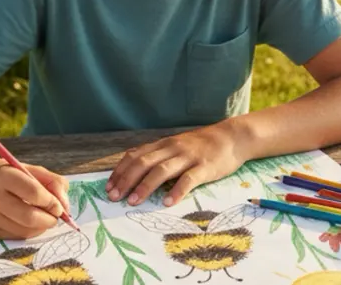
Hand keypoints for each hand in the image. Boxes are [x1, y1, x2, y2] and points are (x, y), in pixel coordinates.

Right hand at [0, 157, 70, 239]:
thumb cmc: (8, 173)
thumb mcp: (30, 169)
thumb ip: (53, 182)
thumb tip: (65, 207)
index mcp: (4, 176)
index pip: (34, 193)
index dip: (51, 202)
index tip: (59, 205)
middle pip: (29, 217)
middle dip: (49, 220)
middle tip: (56, 217)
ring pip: (23, 231)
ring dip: (41, 228)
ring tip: (44, 218)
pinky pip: (14, 236)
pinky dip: (28, 232)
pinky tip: (29, 223)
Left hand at [106, 123, 247, 207]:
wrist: (232, 137)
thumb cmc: (202, 146)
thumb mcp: (177, 146)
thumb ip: (160, 156)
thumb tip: (136, 173)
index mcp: (164, 144)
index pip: (136, 155)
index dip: (120, 171)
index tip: (108, 187)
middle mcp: (172, 148)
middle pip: (144, 163)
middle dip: (126, 180)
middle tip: (114, 197)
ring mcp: (188, 157)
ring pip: (162, 170)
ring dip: (145, 186)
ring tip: (133, 202)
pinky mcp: (205, 167)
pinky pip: (188, 179)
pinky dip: (176, 191)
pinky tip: (167, 202)